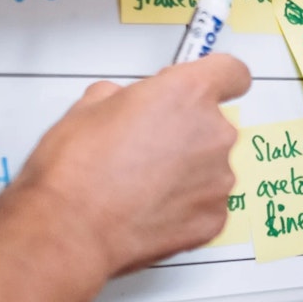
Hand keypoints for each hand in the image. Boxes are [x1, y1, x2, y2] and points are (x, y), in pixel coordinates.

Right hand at [12, 54, 251, 279]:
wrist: (71, 228)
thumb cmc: (76, 170)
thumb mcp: (88, 107)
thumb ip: (121, 95)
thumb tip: (120, 102)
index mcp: (188, 94)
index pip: (231, 73)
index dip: (218, 79)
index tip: (209, 87)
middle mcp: (213, 134)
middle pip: (215, 124)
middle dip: (187, 132)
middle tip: (147, 146)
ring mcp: (218, 180)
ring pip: (212, 167)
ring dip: (187, 171)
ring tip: (144, 183)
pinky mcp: (214, 218)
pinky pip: (207, 204)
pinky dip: (186, 205)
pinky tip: (151, 208)